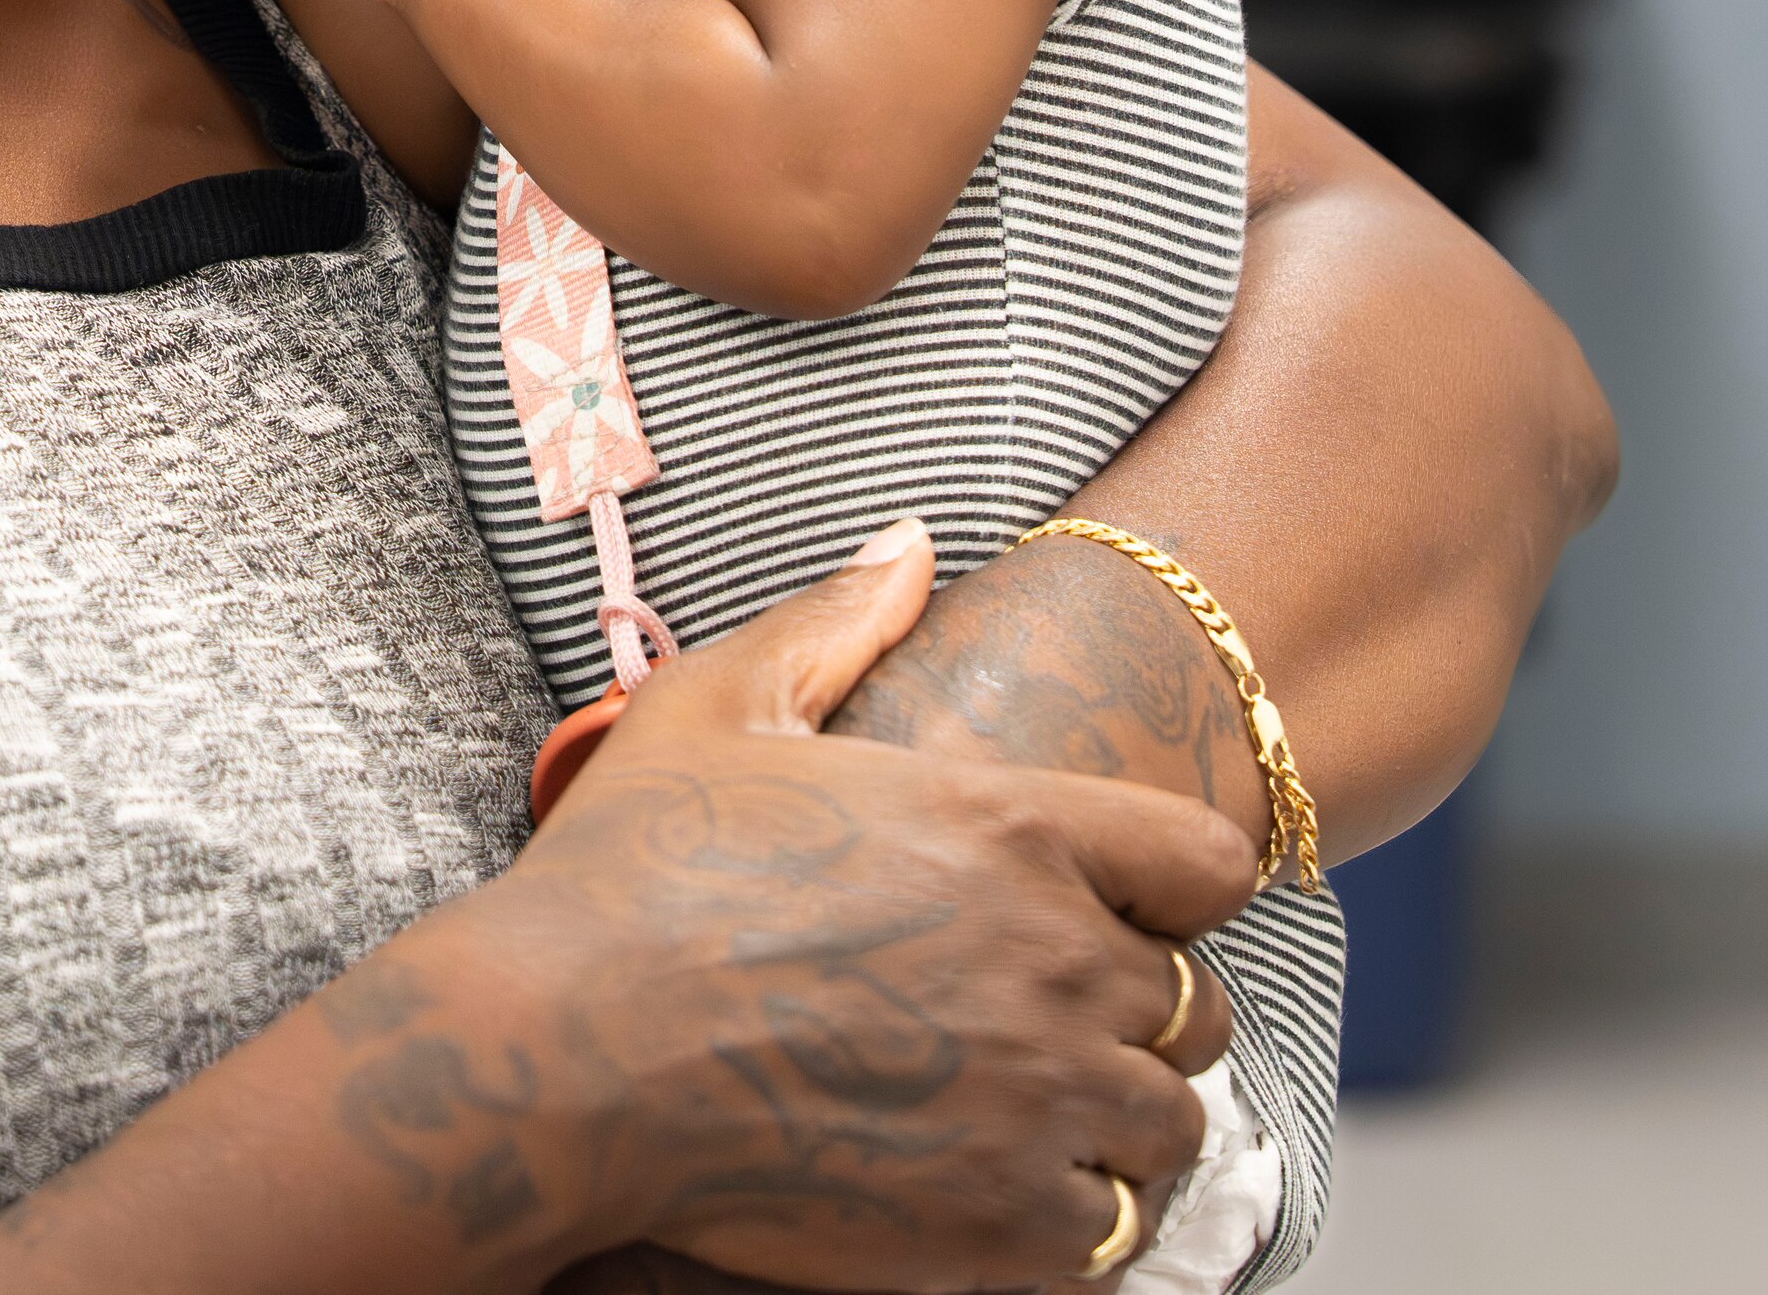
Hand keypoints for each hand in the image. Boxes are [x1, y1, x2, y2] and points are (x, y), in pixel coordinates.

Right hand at [469, 523, 1253, 1289]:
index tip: (1116, 909)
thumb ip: (835, 622)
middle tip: (1042, 1027)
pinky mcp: (1001, 1225)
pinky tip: (992, 1197)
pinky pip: (1110, 1238)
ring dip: (1111, 1126)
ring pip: (1168, 1132)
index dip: (1175, 888)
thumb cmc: (629, 874)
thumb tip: (909, 544)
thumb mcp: (717, 705)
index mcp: (1010, 827)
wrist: (558, 1053)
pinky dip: (1070, 1224)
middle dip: (1138, 1019)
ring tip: (1023, 1120)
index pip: (1209, 862)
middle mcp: (1054, 962)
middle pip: (1196, 1010)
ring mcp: (1037, 1102)